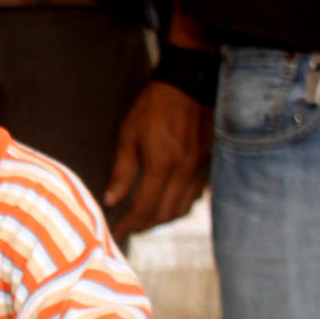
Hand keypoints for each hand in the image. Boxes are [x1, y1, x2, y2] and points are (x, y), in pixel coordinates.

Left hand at [103, 80, 213, 239]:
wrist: (188, 85)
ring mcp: (199, 170)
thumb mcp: (128, 136)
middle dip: (143, 226)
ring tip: (142, 220)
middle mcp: (185, 172)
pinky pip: (193, 197)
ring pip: (182, 209)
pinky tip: (164, 203)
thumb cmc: (153, 107)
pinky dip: (177, 207)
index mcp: (162, 165)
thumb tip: (112, 201)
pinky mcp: (207, 165)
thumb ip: (121, 172)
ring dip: (161, 220)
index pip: (145, 208)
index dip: (129, 225)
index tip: (115, 233)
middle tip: (126, 228)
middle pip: (164, 215)